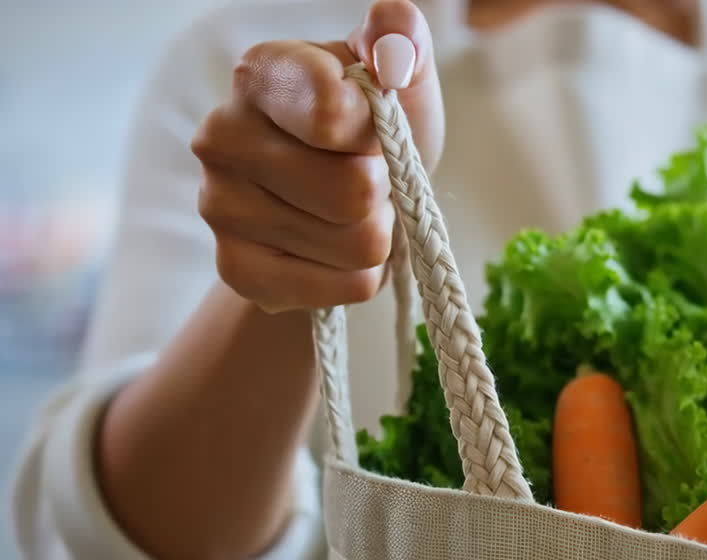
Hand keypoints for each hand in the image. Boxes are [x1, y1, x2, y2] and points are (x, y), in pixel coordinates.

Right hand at [192, 0, 443, 312]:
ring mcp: (219, 207)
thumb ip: (402, 40)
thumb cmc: (375, 131)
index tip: (376, 125)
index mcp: (261, 73)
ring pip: (357, 244)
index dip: (379, 131)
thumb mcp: (400, 77)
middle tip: (371, 179)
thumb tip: (394, 45)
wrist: (344, 206)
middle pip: (355, 192)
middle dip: (385, 191)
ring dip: (377, 234)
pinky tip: (335, 250)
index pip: (334, 115)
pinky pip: (345, 286)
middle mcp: (221, 135)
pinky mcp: (237, 271)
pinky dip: (359, 275)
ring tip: (353, 213)